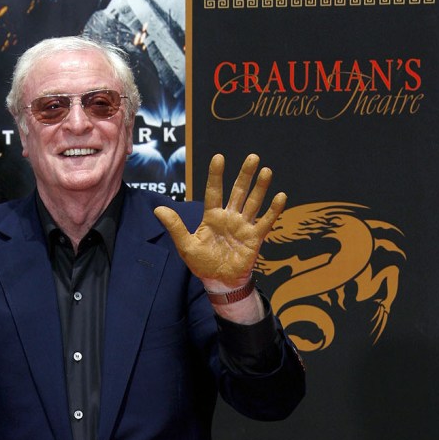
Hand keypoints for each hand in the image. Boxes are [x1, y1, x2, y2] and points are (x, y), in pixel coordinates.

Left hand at [154, 153, 285, 287]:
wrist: (219, 282)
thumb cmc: (202, 263)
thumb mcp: (186, 245)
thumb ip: (175, 227)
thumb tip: (157, 209)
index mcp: (212, 217)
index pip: (214, 192)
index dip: (216, 175)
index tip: (219, 158)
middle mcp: (229, 217)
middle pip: (238, 192)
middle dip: (245, 175)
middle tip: (252, 157)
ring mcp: (243, 226)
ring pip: (253, 203)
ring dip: (260, 188)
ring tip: (266, 171)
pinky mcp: (254, 238)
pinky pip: (265, 221)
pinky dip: (274, 210)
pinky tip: (281, 196)